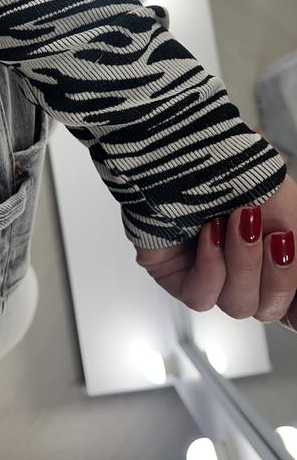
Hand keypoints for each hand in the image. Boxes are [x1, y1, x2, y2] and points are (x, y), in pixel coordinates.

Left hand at [136, 174, 296, 330]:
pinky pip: (200, 297)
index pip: (288, 308)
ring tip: (238, 220)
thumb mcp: (287, 211)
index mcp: (269, 261)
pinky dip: (212, 266)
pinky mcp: (174, 275)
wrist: (191, 149)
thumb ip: (295, 251)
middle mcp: (241, 273)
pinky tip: (210, 233)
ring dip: (244, 263)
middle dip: (278, 275)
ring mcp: (208, 276)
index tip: (295, 290)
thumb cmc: (236, 170)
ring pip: (238, 306)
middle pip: (268, 311)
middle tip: (274, 234)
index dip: (294, 308)